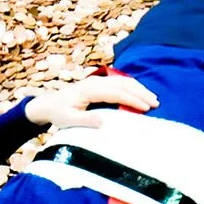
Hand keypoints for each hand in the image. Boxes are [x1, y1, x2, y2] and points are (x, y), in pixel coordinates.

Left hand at [23, 73, 157, 128]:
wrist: (48, 104)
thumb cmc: (58, 113)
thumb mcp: (68, 120)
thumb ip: (85, 120)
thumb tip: (104, 122)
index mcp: (88, 90)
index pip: (116, 92)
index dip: (132, 99)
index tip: (146, 108)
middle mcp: (94, 82)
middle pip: (123, 84)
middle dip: (140, 92)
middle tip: (156, 103)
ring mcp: (97, 81)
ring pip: (122, 81)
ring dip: (138, 88)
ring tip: (152, 98)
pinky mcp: (98, 83)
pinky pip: (118, 82)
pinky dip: (131, 86)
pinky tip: (140, 93)